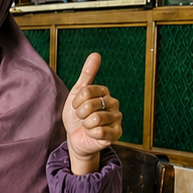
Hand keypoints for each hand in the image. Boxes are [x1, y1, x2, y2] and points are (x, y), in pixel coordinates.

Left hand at [62, 53, 121, 174]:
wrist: (75, 138)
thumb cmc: (76, 117)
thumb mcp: (77, 94)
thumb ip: (87, 75)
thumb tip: (96, 54)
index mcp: (104, 92)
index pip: (86, 91)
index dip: (76, 101)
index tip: (76, 106)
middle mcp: (113, 104)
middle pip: (90, 105)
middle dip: (80, 114)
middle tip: (82, 118)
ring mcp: (117, 118)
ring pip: (95, 119)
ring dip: (85, 125)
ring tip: (87, 126)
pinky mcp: (116, 133)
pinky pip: (99, 131)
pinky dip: (91, 134)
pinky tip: (93, 134)